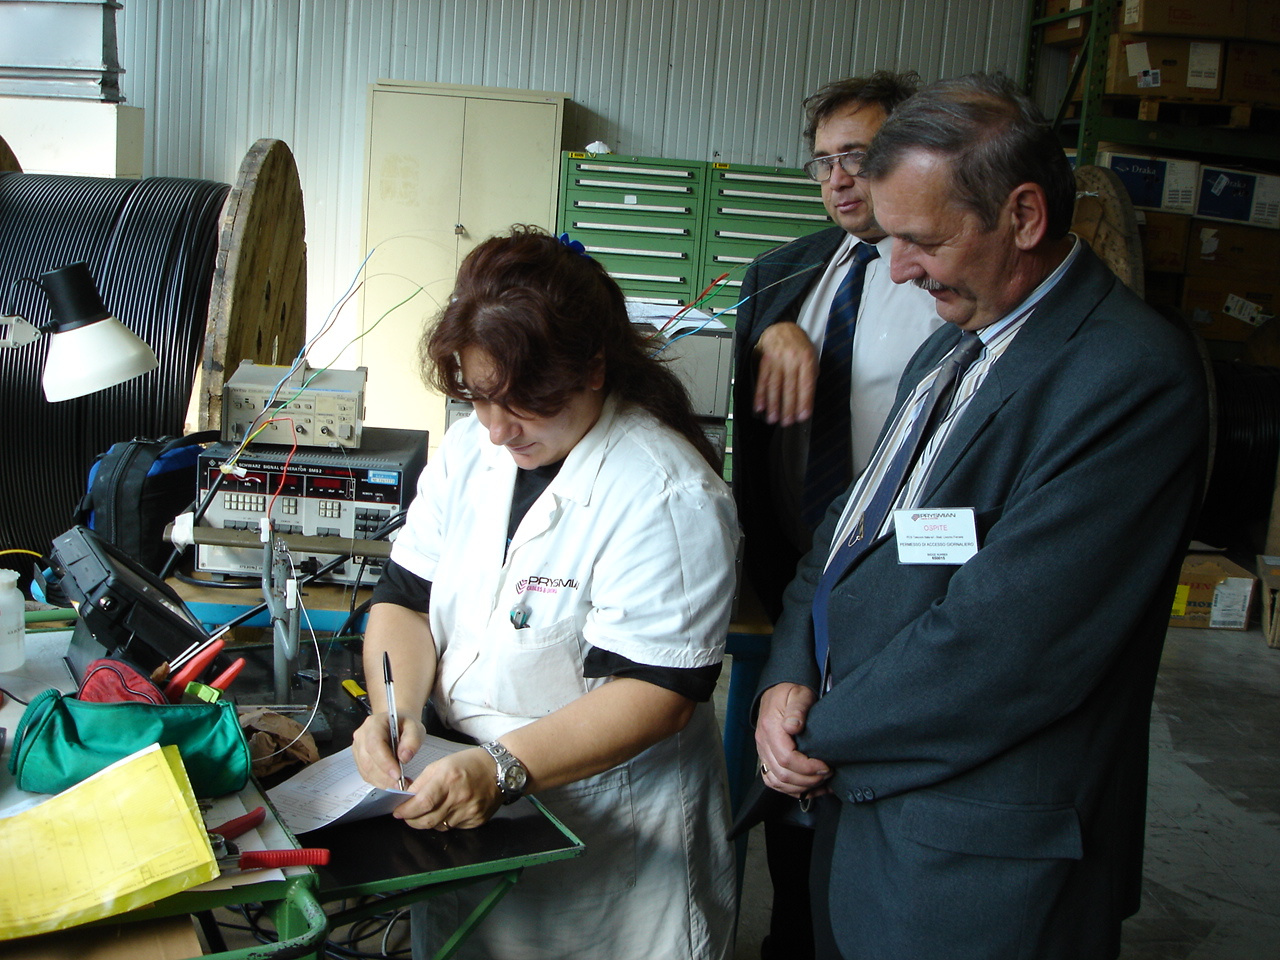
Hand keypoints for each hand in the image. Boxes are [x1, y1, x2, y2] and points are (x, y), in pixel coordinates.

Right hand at [352, 711, 424, 789]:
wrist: (397, 725)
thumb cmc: (404, 725)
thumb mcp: (415, 728)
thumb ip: (412, 740)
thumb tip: (404, 757)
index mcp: (373, 724)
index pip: (374, 745)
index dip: (385, 762)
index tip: (398, 774)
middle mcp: (361, 736)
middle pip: (367, 761)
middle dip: (384, 776)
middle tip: (400, 784)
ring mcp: (358, 748)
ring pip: (365, 770)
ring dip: (382, 781)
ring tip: (399, 785)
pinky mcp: (359, 760)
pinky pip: (366, 775)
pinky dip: (379, 782)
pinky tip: (392, 783)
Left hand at [393, 747, 502, 830]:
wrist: (500, 769)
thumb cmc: (470, 763)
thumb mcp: (441, 764)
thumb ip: (421, 782)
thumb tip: (405, 798)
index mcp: (448, 779)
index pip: (421, 803)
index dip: (406, 811)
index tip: (397, 812)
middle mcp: (459, 797)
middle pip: (427, 820)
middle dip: (412, 820)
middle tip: (407, 816)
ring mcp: (469, 811)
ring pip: (439, 826)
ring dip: (429, 821)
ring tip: (430, 810)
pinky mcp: (476, 820)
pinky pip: (453, 827)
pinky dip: (446, 821)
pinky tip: (449, 810)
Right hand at [754, 322, 817, 425]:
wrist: (780, 327)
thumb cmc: (797, 344)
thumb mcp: (811, 355)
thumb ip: (810, 375)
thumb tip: (807, 398)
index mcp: (806, 359)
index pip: (806, 384)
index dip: (804, 402)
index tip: (802, 416)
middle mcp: (791, 359)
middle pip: (789, 388)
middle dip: (788, 407)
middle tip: (787, 422)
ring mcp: (776, 360)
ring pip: (774, 386)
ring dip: (773, 405)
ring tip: (773, 418)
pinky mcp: (764, 361)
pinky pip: (762, 380)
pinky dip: (760, 395)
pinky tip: (759, 406)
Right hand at [755, 682, 829, 797]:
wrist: (776, 691)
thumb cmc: (790, 692)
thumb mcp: (799, 694)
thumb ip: (797, 709)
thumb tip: (793, 726)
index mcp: (771, 727)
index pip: (786, 758)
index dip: (807, 767)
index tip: (825, 765)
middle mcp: (763, 742)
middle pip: (782, 774)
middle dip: (808, 779)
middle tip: (827, 773)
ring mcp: (763, 751)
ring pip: (777, 782)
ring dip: (800, 787)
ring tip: (820, 781)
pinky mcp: (766, 757)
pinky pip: (773, 781)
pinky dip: (790, 789)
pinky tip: (808, 787)